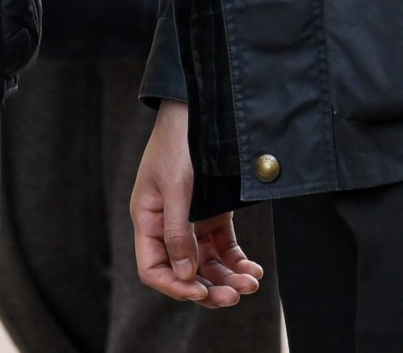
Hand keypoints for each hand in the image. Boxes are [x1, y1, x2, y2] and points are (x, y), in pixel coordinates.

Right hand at [132, 101, 266, 307]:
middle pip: (185, 271)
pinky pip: (223, 247)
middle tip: (235, 295)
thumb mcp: (175, 187)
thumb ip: (178, 232)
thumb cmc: (178, 143)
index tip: (198, 292)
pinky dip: (237, 260)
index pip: (154, 268)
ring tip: (252, 282)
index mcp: (149, 220)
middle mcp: (168, 225)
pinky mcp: (213, 213)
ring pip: (207, 263)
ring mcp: (191, 220)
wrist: (199, 108)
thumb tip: (185, 275)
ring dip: (228, 276)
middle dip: (209, 287)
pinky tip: (253, 268)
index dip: (174, 285)